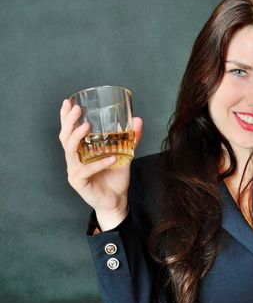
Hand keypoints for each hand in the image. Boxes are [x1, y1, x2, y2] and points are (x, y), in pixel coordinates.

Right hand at [59, 99, 142, 229]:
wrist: (117, 200)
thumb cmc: (115, 177)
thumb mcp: (125, 154)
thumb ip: (130, 139)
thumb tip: (137, 119)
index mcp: (80, 151)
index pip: (69, 131)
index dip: (66, 117)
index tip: (68, 102)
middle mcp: (74, 159)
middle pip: (65, 137)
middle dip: (69, 122)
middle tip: (78, 109)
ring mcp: (74, 170)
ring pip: (70, 151)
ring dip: (78, 137)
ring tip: (87, 126)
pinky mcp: (79, 182)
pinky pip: (87, 169)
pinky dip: (99, 162)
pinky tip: (112, 157)